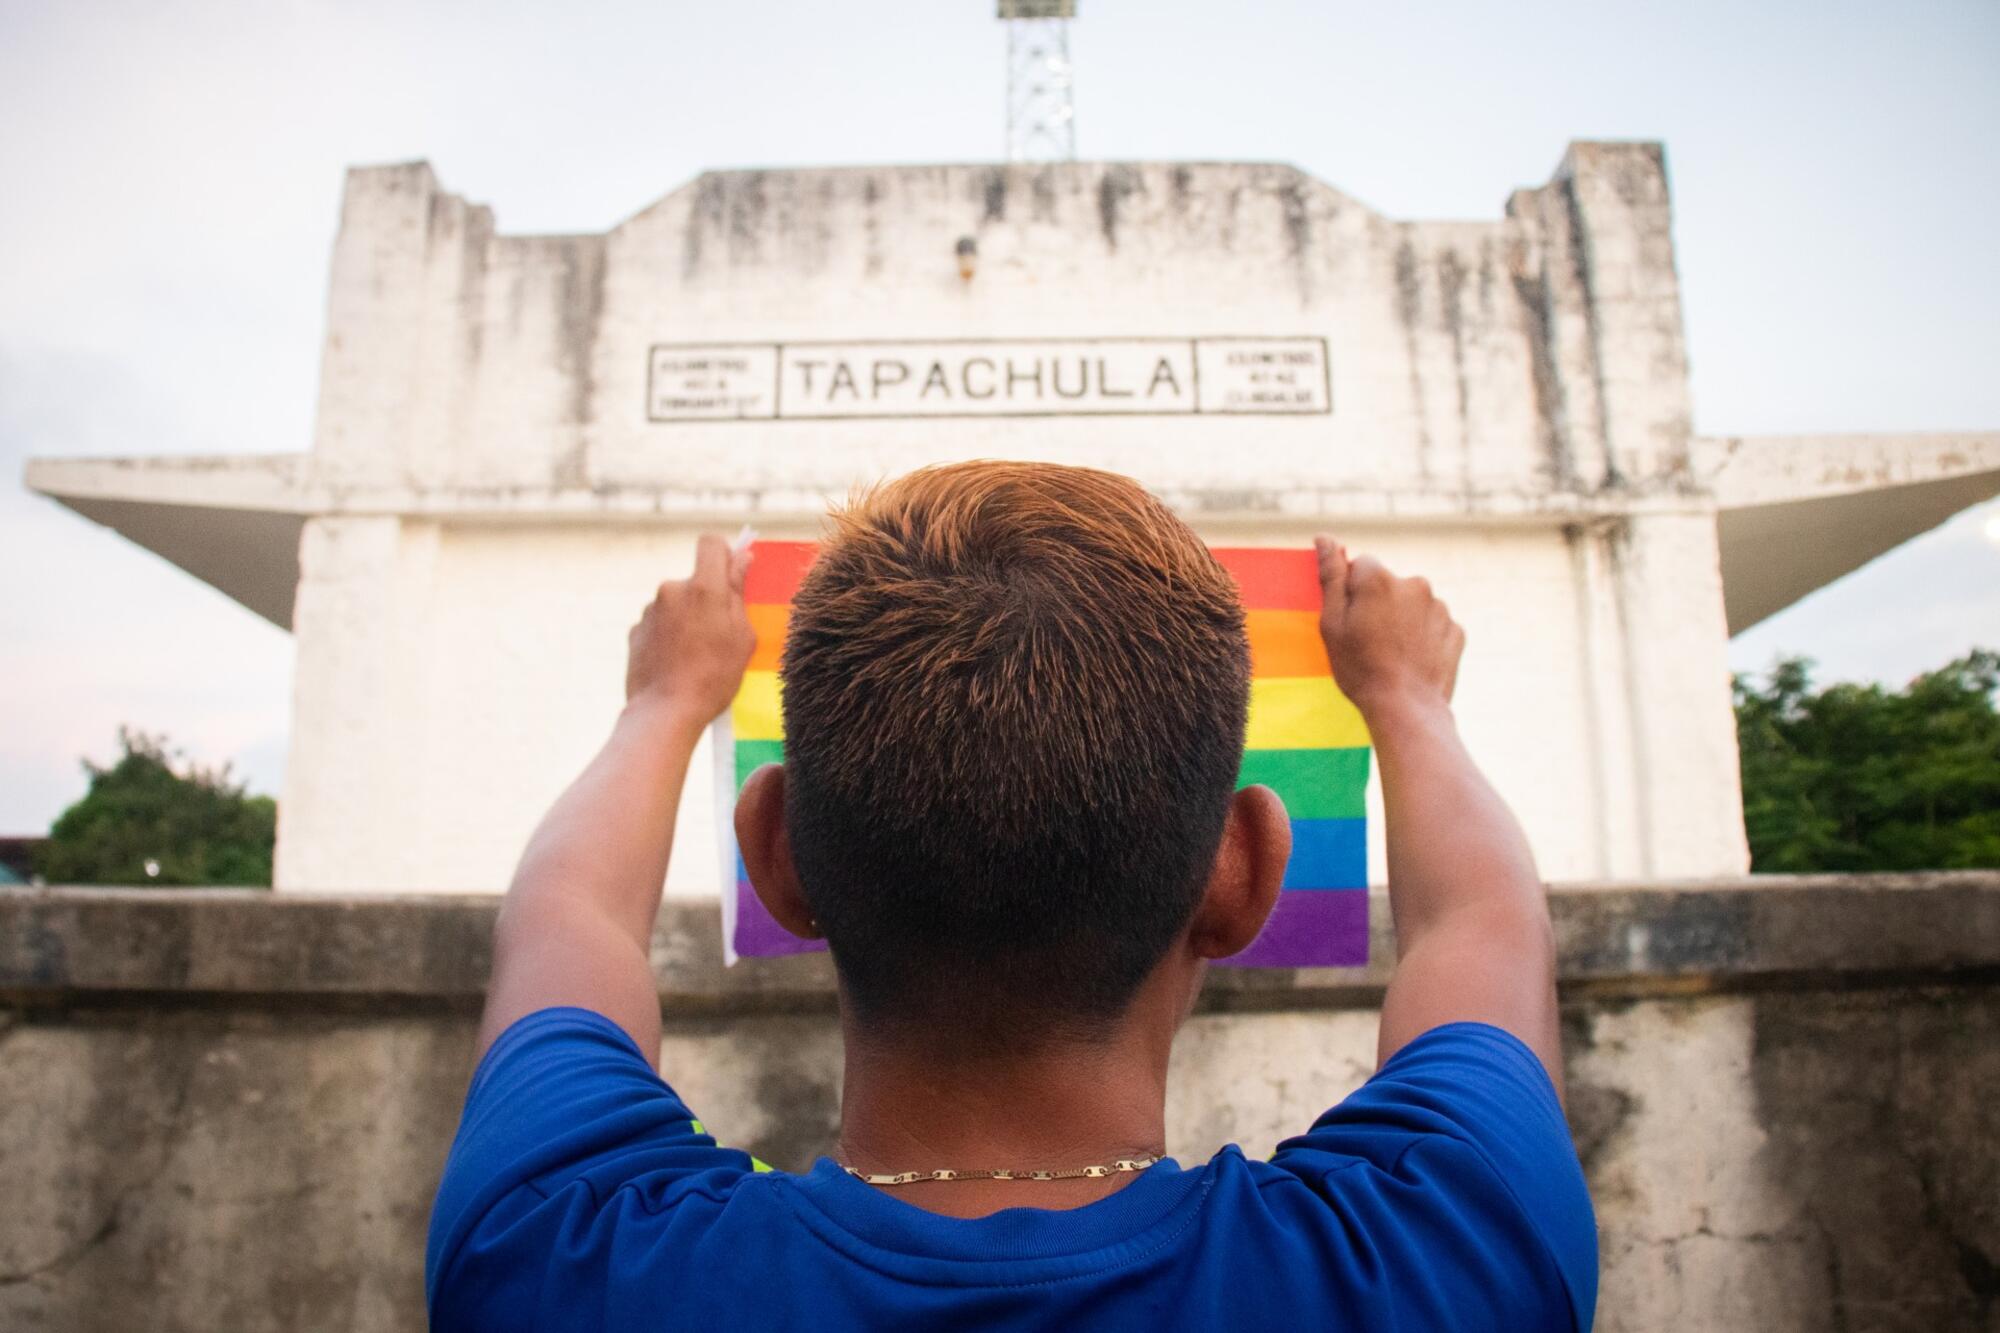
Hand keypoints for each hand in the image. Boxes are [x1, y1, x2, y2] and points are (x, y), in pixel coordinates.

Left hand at [625, 535, 755, 728]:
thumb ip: (739, 592)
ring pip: (676, 604)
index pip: (711, 543)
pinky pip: (659, 624)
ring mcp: (650, 610)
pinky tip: (676, 664)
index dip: (725, 554)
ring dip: (687, 619)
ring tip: (696, 656)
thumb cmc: (714, 677)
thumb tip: (741, 558)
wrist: (665, 712)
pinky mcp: (635, 630)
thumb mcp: (742, 636)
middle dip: (707, 599)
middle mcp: (672, 590)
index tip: (732, 574)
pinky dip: (669, 636)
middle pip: (695, 580)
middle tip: (719, 635)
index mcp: (703, 588)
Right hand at [1314, 536, 1463, 719]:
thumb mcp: (1332, 624)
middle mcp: (1415, 583)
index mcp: (1379, 578)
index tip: (1350, 621)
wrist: (1407, 709)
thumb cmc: (1361, 669)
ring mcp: (1440, 607)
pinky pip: (1433, 626)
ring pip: (1413, 605)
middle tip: (1369, 642)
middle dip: (1379, 604)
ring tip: (1392, 655)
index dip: (1351, 593)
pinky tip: (1412, 661)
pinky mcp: (1456, 631)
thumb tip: (1325, 539)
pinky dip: (1423, 638)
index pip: (1360, 566)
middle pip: (1388, 584)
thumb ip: (1331, 577)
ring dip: (1402, 621)